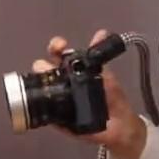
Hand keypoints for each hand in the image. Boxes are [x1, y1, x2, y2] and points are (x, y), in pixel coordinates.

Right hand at [31, 29, 146, 158]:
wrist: (119, 126)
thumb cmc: (112, 98)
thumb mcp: (107, 74)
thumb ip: (100, 56)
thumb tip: (101, 33)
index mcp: (72, 69)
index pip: (57, 54)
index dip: (55, 47)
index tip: (59, 46)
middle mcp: (62, 83)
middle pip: (43, 69)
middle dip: (42, 65)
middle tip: (50, 68)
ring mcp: (58, 101)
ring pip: (40, 90)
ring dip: (39, 85)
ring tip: (47, 85)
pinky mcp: (58, 120)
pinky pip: (45, 114)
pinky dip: (42, 111)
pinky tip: (45, 108)